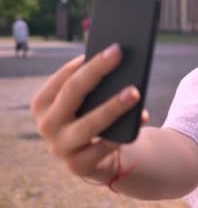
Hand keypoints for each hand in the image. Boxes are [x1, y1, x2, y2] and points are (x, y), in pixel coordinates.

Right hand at [30, 44, 148, 182]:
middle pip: (72, 93)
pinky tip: (138, 120)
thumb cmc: (95, 116)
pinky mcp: (78, 166)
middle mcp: (46, 124)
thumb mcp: (92, 100)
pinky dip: (120, 134)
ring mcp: (60, 147)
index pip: (64, 77)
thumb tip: (118, 59)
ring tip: (135, 92)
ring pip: (88, 124)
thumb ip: (97, 84)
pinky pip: (102, 149)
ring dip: (113, 107)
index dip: (88, 62)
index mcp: (43, 102)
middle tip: (120, 55)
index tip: (113, 48)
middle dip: (96, 71)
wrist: (100, 155)